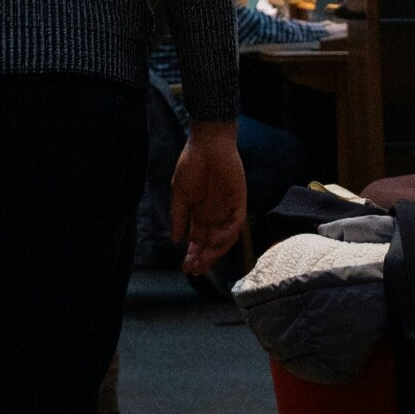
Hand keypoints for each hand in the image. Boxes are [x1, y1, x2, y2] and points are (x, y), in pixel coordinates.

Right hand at [171, 121, 247, 282]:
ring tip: (204, 259)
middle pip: (211, 243)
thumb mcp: (180, 193)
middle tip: (195, 270)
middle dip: (203, 258)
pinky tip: (215, 239)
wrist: (207, 144)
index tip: (186, 268)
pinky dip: (227, 233)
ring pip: (225, 238)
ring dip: (215, 251)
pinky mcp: (239, 201)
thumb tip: (175, 239)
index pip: (197, 240)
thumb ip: (178, 216)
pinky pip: (236, 223)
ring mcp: (227, 209)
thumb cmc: (191, 164)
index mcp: (199, 213)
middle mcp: (214, 215)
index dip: (192, 254)